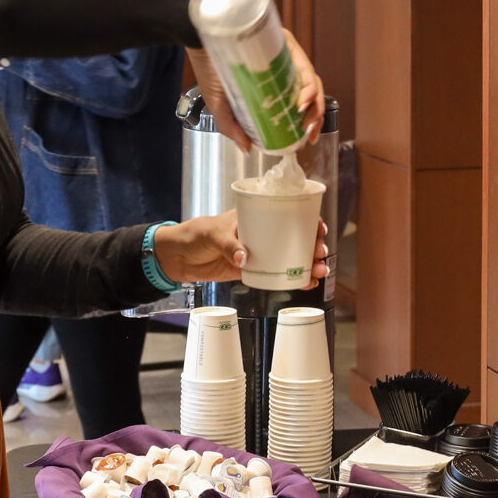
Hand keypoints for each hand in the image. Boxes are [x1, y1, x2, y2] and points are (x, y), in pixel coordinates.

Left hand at [153, 211, 331, 287]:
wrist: (178, 257)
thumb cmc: (194, 235)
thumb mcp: (212, 233)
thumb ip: (229, 245)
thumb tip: (245, 258)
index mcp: (254, 217)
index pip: (288, 214)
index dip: (308, 220)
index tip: (318, 229)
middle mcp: (262, 233)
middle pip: (295, 237)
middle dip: (313, 245)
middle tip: (320, 254)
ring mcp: (259, 253)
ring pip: (291, 257)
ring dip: (308, 265)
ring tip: (319, 272)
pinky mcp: (253, 271)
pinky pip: (278, 275)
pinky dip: (294, 280)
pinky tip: (308, 284)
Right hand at [187, 29, 326, 154]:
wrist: (198, 44)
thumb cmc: (209, 72)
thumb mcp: (221, 107)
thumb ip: (233, 128)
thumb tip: (247, 149)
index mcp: (273, 83)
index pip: (300, 101)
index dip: (310, 119)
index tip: (309, 136)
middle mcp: (282, 68)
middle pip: (310, 91)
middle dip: (316, 114)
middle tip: (309, 130)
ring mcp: (284, 54)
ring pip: (311, 79)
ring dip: (314, 100)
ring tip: (305, 116)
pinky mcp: (284, 41)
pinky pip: (303, 63)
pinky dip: (307, 82)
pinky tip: (302, 99)